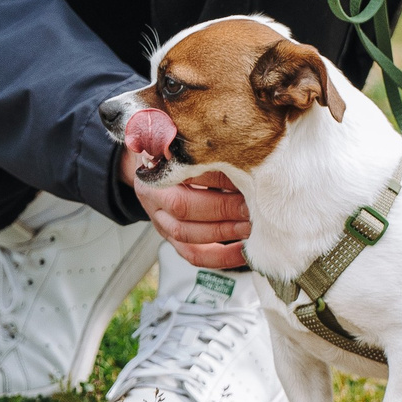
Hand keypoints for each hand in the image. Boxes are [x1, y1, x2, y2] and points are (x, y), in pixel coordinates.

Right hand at [124, 156, 251, 269]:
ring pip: (188, 235)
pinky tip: (244, 251)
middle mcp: (154, 200)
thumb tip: (239, 151)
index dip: (216, 178)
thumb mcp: (181, 143)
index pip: (183, 177)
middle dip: (223, 208)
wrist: (149, 168)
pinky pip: (195, 256)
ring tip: (250, 226)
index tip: (245, 175)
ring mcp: (162, 224)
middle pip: (184, 208)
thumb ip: (200, 147)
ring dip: (223, 232)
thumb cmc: (172, 153)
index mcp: (154, 172)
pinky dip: (221, 258)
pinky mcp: (173, 241)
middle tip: (252, 206)